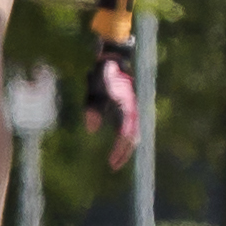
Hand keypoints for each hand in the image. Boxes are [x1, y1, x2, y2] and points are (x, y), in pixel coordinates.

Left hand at [87, 42, 139, 168]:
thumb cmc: (102, 74)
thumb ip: (93, 108)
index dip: (120, 151)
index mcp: (127, 107)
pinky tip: (118, 143)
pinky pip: (131, 127)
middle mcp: (133, 110)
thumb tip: (91, 131)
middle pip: (133, 138)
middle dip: (124, 153)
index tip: (111, 162)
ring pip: (134, 133)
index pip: (126, 135)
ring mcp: (133, 108)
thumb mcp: (93, 89)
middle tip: (113, 166)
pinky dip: (126, 138)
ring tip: (116, 159)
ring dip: (126, 147)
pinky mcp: (131, 107)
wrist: (115, 59)